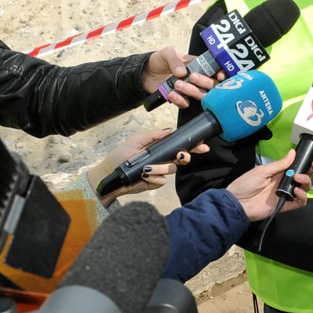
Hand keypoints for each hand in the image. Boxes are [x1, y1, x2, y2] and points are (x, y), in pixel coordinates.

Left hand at [86, 129, 207, 205]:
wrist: (110, 175)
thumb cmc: (120, 156)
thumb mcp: (135, 141)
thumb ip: (152, 135)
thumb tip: (169, 130)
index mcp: (159, 147)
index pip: (179, 145)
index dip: (192, 146)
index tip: (202, 145)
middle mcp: (162, 159)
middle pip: (182, 157)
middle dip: (184, 156)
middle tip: (180, 156)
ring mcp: (160, 171)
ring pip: (172, 169)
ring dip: (160, 168)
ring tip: (146, 168)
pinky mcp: (155, 182)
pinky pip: (162, 180)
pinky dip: (153, 177)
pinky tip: (143, 176)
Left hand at [143, 46, 218, 105]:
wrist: (145, 73)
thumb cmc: (159, 60)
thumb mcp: (167, 53)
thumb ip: (174, 59)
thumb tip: (182, 72)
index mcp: (198, 65)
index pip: (215, 70)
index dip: (221, 73)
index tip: (220, 75)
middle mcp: (196, 78)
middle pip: (211, 85)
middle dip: (205, 82)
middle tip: (192, 77)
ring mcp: (189, 90)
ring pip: (200, 95)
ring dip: (192, 91)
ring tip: (177, 84)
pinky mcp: (180, 99)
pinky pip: (186, 104)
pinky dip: (180, 100)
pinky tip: (171, 94)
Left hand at [227, 148, 312, 220]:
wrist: (237, 203)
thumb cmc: (246, 184)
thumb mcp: (262, 171)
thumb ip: (279, 164)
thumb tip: (293, 152)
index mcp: (279, 171)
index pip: (297, 164)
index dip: (308, 159)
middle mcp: (285, 182)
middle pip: (304, 175)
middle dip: (312, 169)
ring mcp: (286, 193)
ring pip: (304, 187)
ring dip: (306, 181)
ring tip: (298, 178)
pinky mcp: (286, 205)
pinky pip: (300, 202)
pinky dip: (302, 196)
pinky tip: (296, 191)